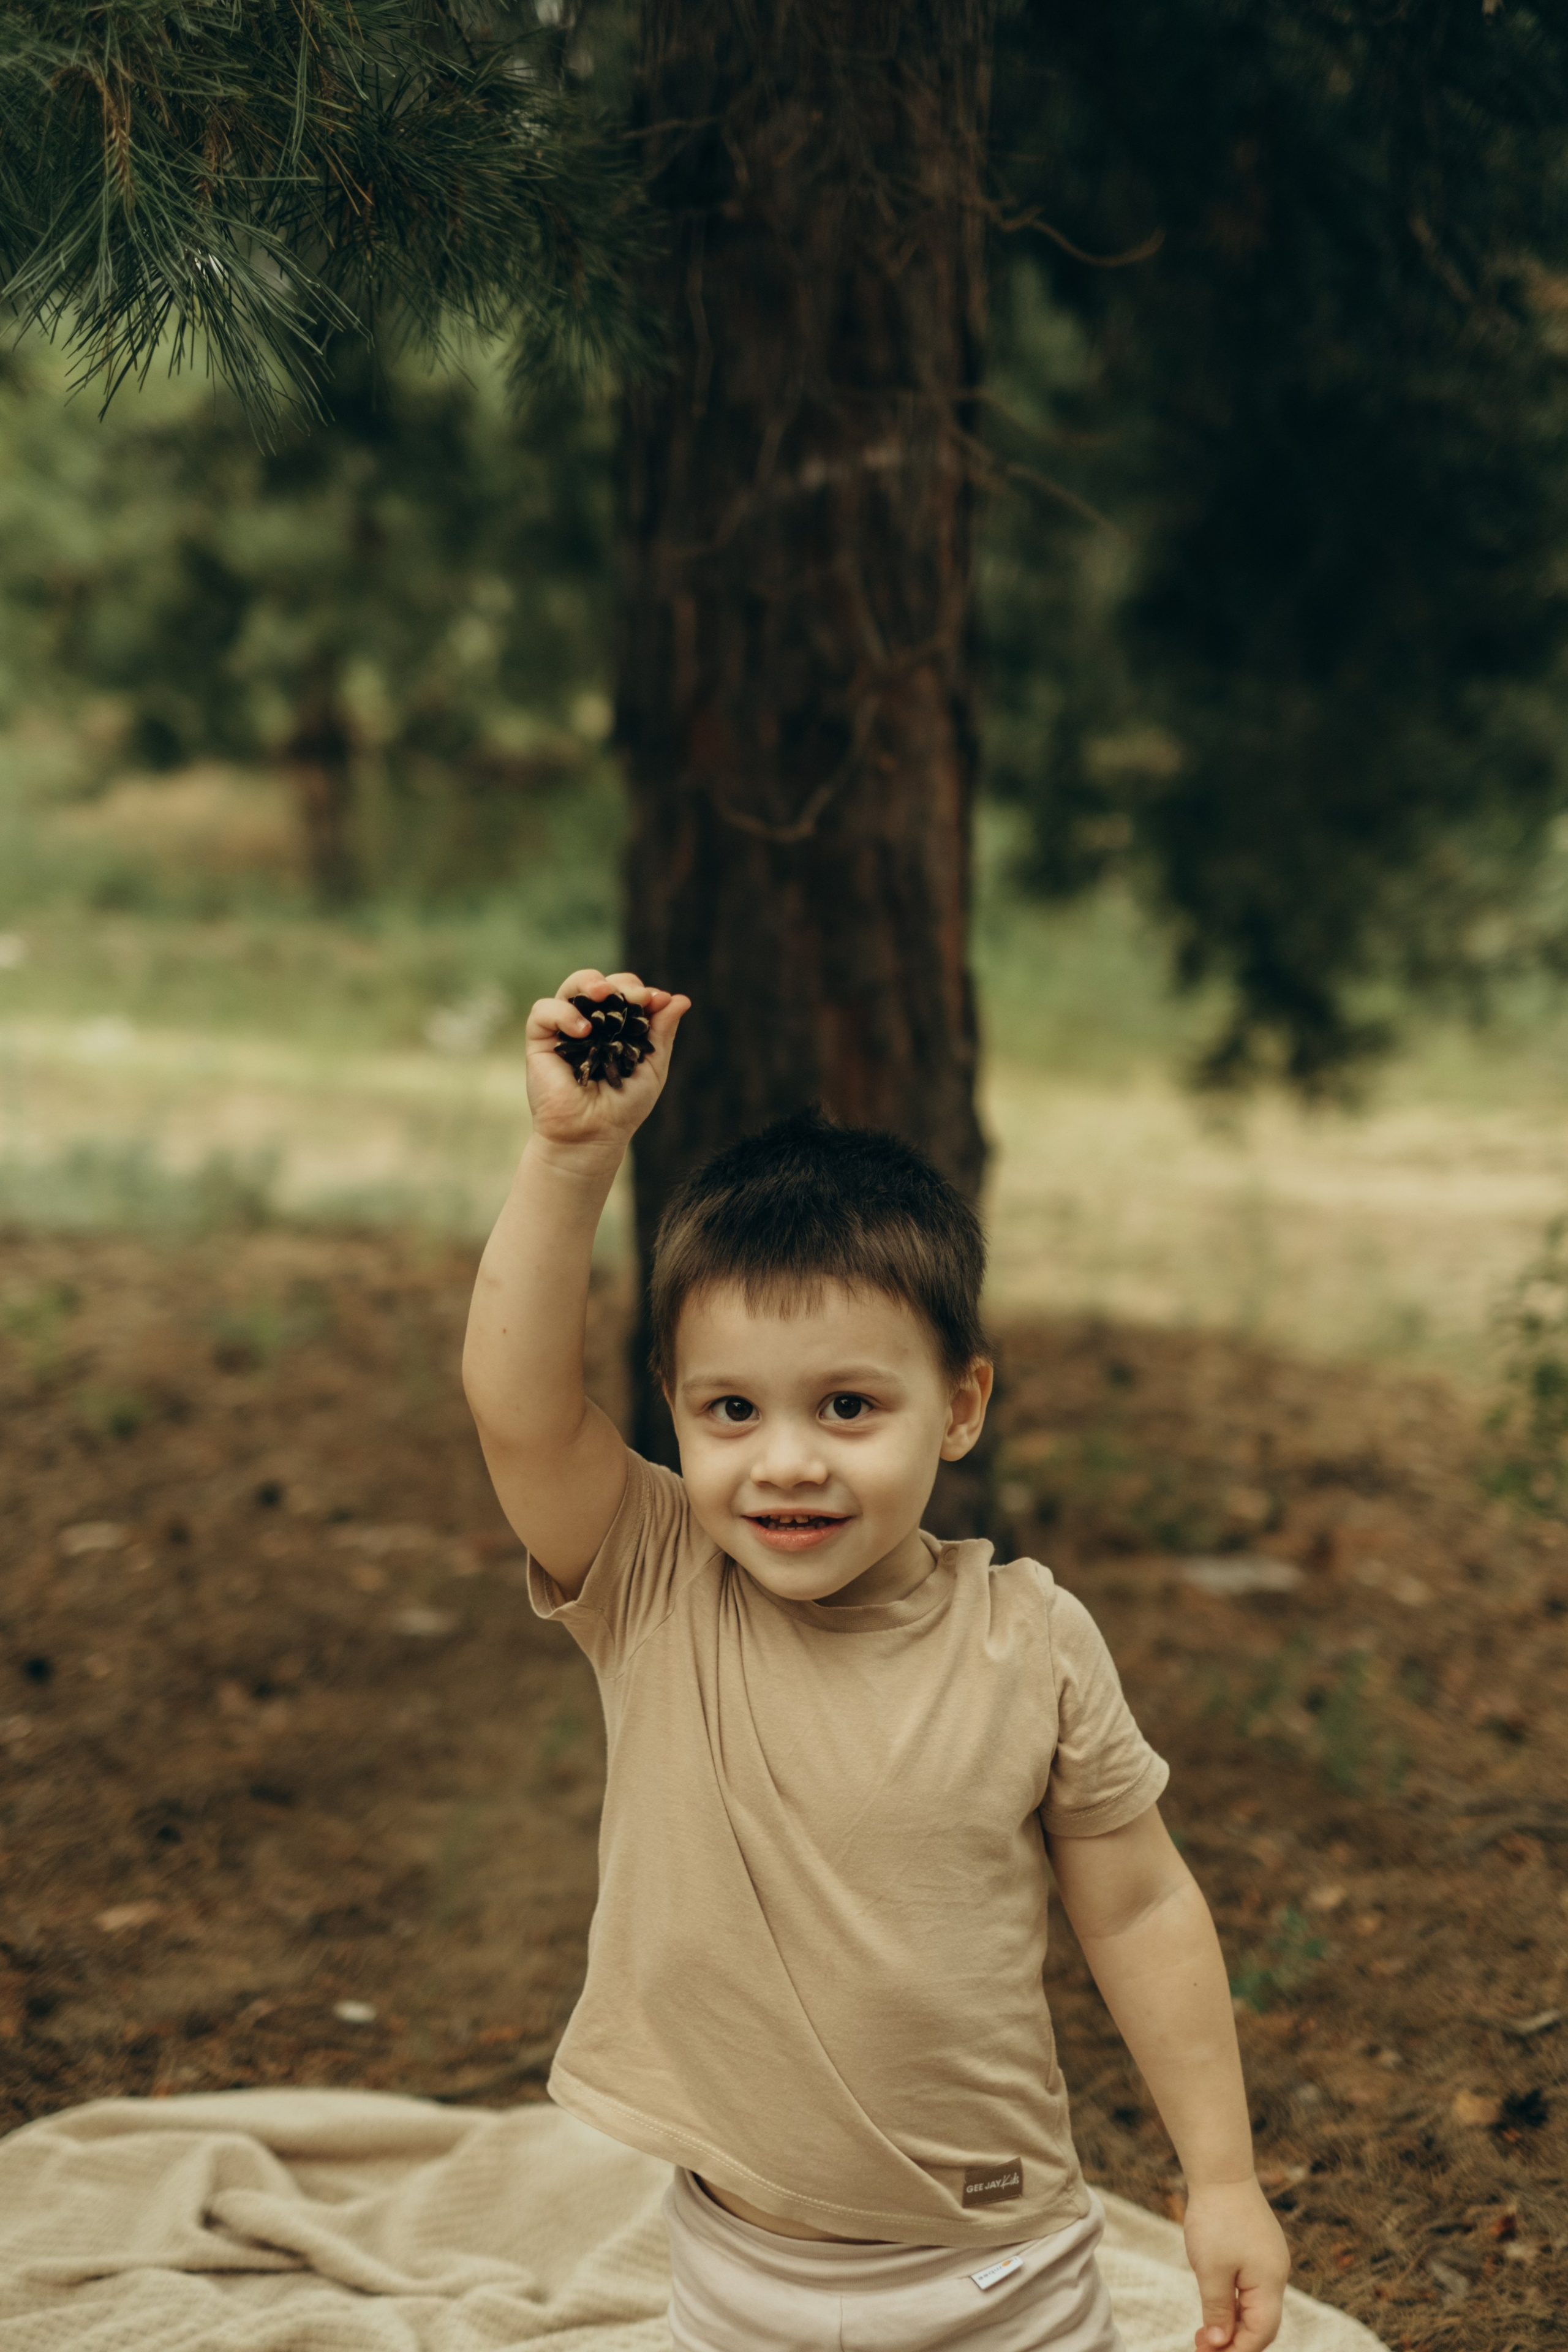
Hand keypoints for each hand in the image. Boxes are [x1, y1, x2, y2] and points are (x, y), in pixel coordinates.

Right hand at [525, 968, 689, 1153]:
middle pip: (599, 984)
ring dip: (589, 982)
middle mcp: (589, 1023)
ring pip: (570, 988)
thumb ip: (662, 1033)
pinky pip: (543, 1012)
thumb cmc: (623, 1107)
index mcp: (615, 1027)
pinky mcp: (540, 1041)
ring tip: (604, 993)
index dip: (640, 991)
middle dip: (620, 984)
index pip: (625, 994)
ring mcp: (564, 1031)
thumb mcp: (652, 1067)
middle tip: (637, 997)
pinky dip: (563, 1013)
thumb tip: (681, 999)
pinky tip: (583, 1030)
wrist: (592, 1136)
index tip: (658, 1000)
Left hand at [1183, 2178, 1289, 2351]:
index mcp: (1270, 2283)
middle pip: (1261, 2323)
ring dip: (1233, 2323)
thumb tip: (1218, 2345)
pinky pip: (1252, 2287)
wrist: (1221, 2172)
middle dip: (1235, 2341)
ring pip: (1255, 2306)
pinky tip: (1216, 2305)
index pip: (1260, 2333)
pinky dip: (1235, 2302)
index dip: (1236, 2350)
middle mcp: (1276, 2275)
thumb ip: (1217, 2311)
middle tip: (1202, 2347)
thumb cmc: (1216, 2220)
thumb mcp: (1211, 2271)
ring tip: (1204, 2332)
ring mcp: (1270, 2261)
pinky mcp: (1260, 2250)